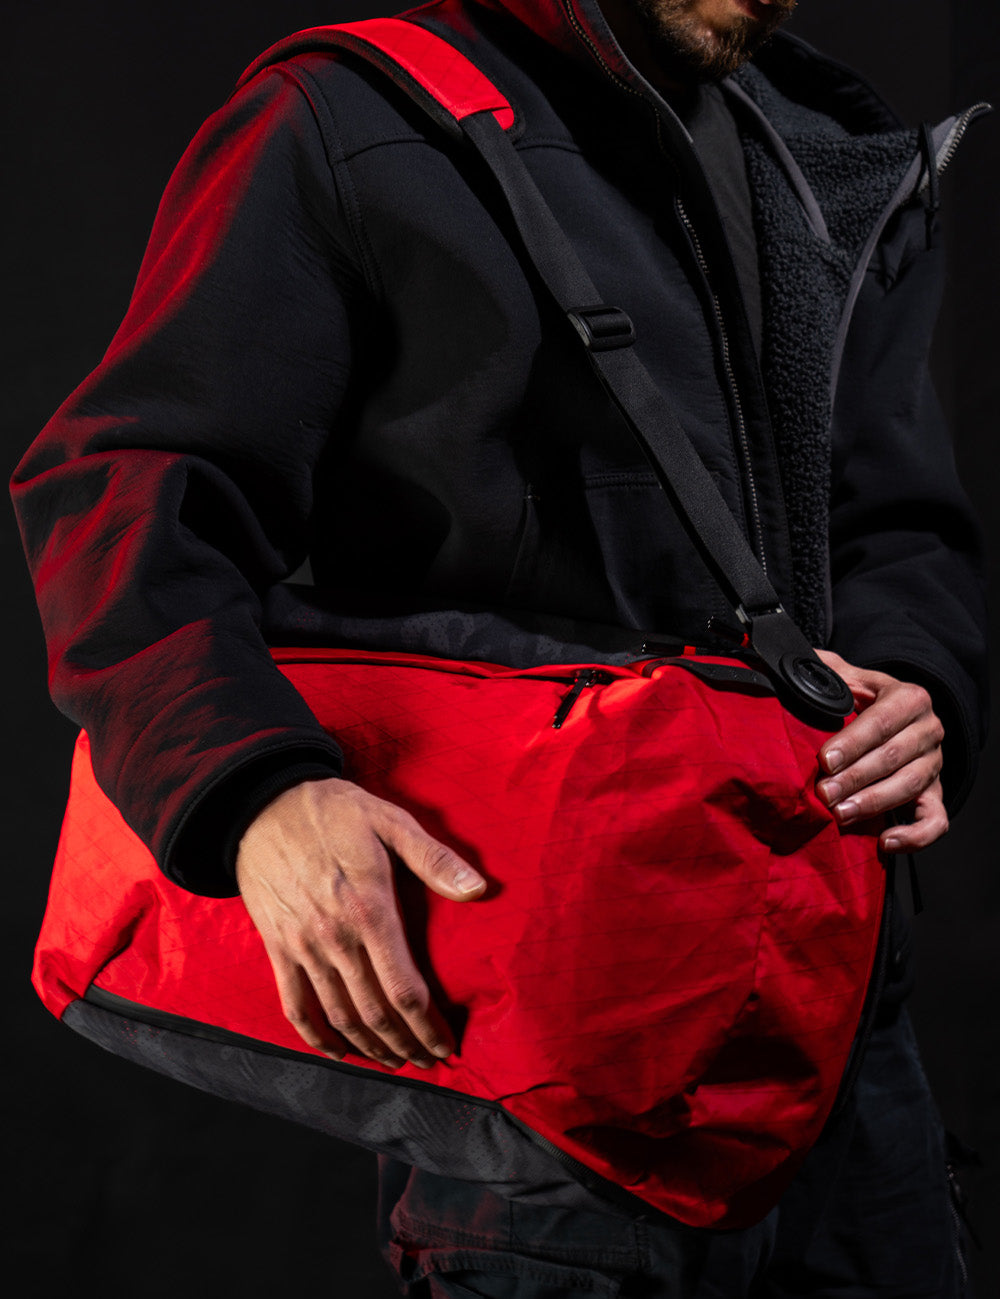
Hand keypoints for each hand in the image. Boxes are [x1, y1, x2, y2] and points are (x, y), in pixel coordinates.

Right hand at [235, 777, 486, 1067]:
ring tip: (395, 1061)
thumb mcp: (390, 821)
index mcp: (369, 909)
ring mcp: (303, 946)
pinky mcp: (278, 948)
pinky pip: (296, 1006)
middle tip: (429, 1061)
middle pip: (375, 1012)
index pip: (405, 988)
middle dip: (406, 1044)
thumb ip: (434, 858)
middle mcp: (335, 937)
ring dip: (369, 1048)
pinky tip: (339, 1052)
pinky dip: (317, 1038)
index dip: (428, 1025)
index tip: (447, 1045)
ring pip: (339, 1016)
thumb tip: (479, 889)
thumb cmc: (334, 811)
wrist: (262, 805)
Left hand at [813, 650, 946, 853]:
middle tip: (824, 793)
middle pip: (894, 756)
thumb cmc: (859, 698)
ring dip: (874, 803)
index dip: (853, 741)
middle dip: (856, 777)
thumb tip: (791, 663)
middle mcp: (929, 729)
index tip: (825, 760)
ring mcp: (934, 764)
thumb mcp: (846, 676)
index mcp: (909, 697)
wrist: (892, 717)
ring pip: (910, 786)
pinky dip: (915, 835)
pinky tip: (885, 842)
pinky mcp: (935, 794)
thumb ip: (824, 668)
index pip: (883, 720)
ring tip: (841, 814)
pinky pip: (935, 820)